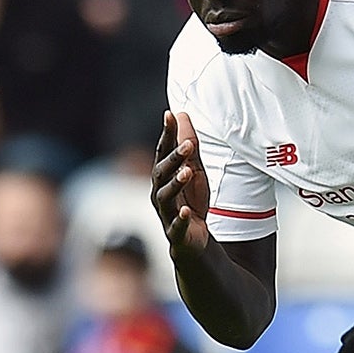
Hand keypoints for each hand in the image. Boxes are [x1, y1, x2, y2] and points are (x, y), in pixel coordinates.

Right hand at [152, 110, 213, 258]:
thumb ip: (188, 145)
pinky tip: (185, 210)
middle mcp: (159, 192)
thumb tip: (181, 113)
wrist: (193, 239)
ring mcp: (166, 213)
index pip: (163, 152)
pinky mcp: (176, 233)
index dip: (166, 134)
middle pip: (161, 173)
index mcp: (163, 177)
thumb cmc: (190, 201)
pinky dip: (179, 218)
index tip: (169, 115)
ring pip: (165, 197)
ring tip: (186, 172)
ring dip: (175, 184)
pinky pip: (175, 225)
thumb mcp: (193, 169)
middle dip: (173, 158)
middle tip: (188, 144)